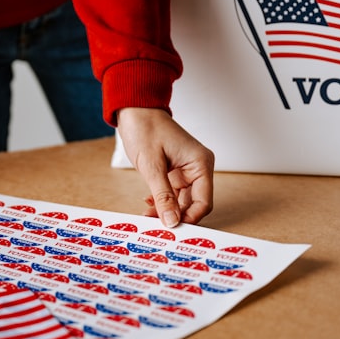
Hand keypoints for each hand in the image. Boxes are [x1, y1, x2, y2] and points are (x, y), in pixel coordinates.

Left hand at [116, 108, 213, 227]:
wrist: (135, 110)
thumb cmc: (145, 128)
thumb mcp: (152, 165)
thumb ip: (163, 196)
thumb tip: (172, 221)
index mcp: (200, 163)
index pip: (204, 202)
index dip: (190, 218)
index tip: (173, 229)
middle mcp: (197, 168)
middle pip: (193, 204)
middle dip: (176, 216)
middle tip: (157, 226)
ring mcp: (186, 171)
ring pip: (182, 201)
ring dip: (166, 211)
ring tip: (147, 217)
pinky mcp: (175, 173)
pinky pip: (173, 194)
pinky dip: (161, 201)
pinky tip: (148, 205)